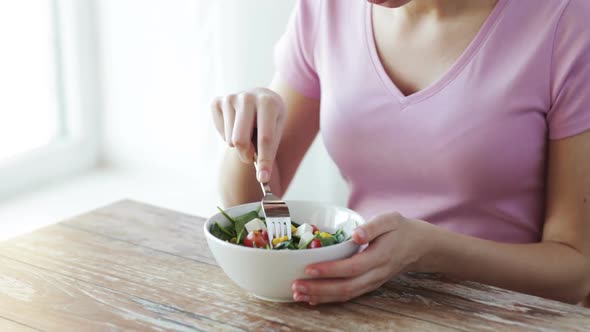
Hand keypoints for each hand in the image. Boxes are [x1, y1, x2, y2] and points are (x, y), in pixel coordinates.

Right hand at [211, 88, 285, 182]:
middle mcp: (248, 97)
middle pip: (241, 140)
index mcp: (268, 102)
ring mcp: (230, 98)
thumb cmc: (270, 121)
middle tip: (251, 157)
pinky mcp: (217, 102)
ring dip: (238, 145)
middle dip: (246, 155)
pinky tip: (235, 126)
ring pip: (230, 139)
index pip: (265, 138)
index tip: (264, 179)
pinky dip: (227, 136)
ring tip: (247, 133)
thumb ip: (268, 153)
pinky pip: (220, 132)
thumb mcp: (276, 132)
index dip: (264, 161)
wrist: (260, 98)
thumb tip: (263, 179)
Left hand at [292, 212, 435, 304]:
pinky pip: (349, 295)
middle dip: (319, 289)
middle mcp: (376, 274)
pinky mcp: (370, 285)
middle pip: (346, 287)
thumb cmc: (401, 230)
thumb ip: (372, 226)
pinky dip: (330, 299)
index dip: (330, 270)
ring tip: (298, 295)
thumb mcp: (390, 220)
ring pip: (346, 295)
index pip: (352, 267)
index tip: (309, 269)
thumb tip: (356, 234)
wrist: (420, 246)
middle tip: (296, 286)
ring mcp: (373, 282)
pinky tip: (313, 298)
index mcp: (380, 256)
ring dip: (321, 297)